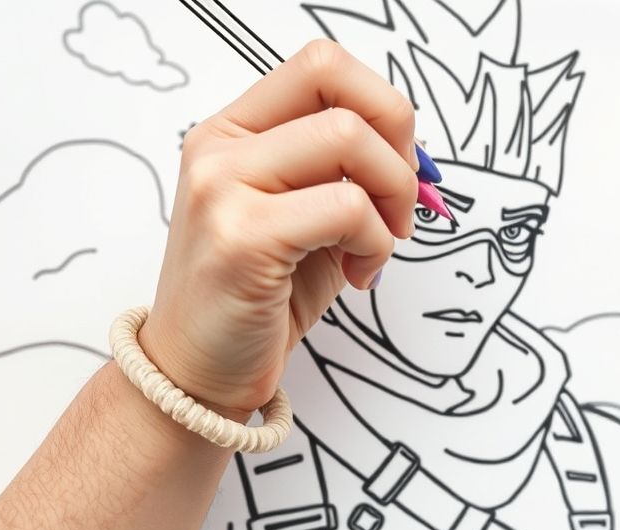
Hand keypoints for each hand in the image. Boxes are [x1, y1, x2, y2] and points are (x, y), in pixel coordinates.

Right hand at [137, 40, 418, 421]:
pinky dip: (375, 242)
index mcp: (234, 131)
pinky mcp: (242, 236)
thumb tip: (419, 158)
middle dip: (399, 150)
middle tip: (400, 208)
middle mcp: (220, 147)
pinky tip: (360, 273)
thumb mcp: (307, 217)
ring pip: (349, 140)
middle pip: (342, 92)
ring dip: (391, 200)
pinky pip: (347, 208)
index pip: (323, 65)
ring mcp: (223, 186)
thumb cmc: (260, 295)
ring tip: (376, 248)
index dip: (382, 105)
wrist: (200, 373)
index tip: (400, 162)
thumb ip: (347, 174)